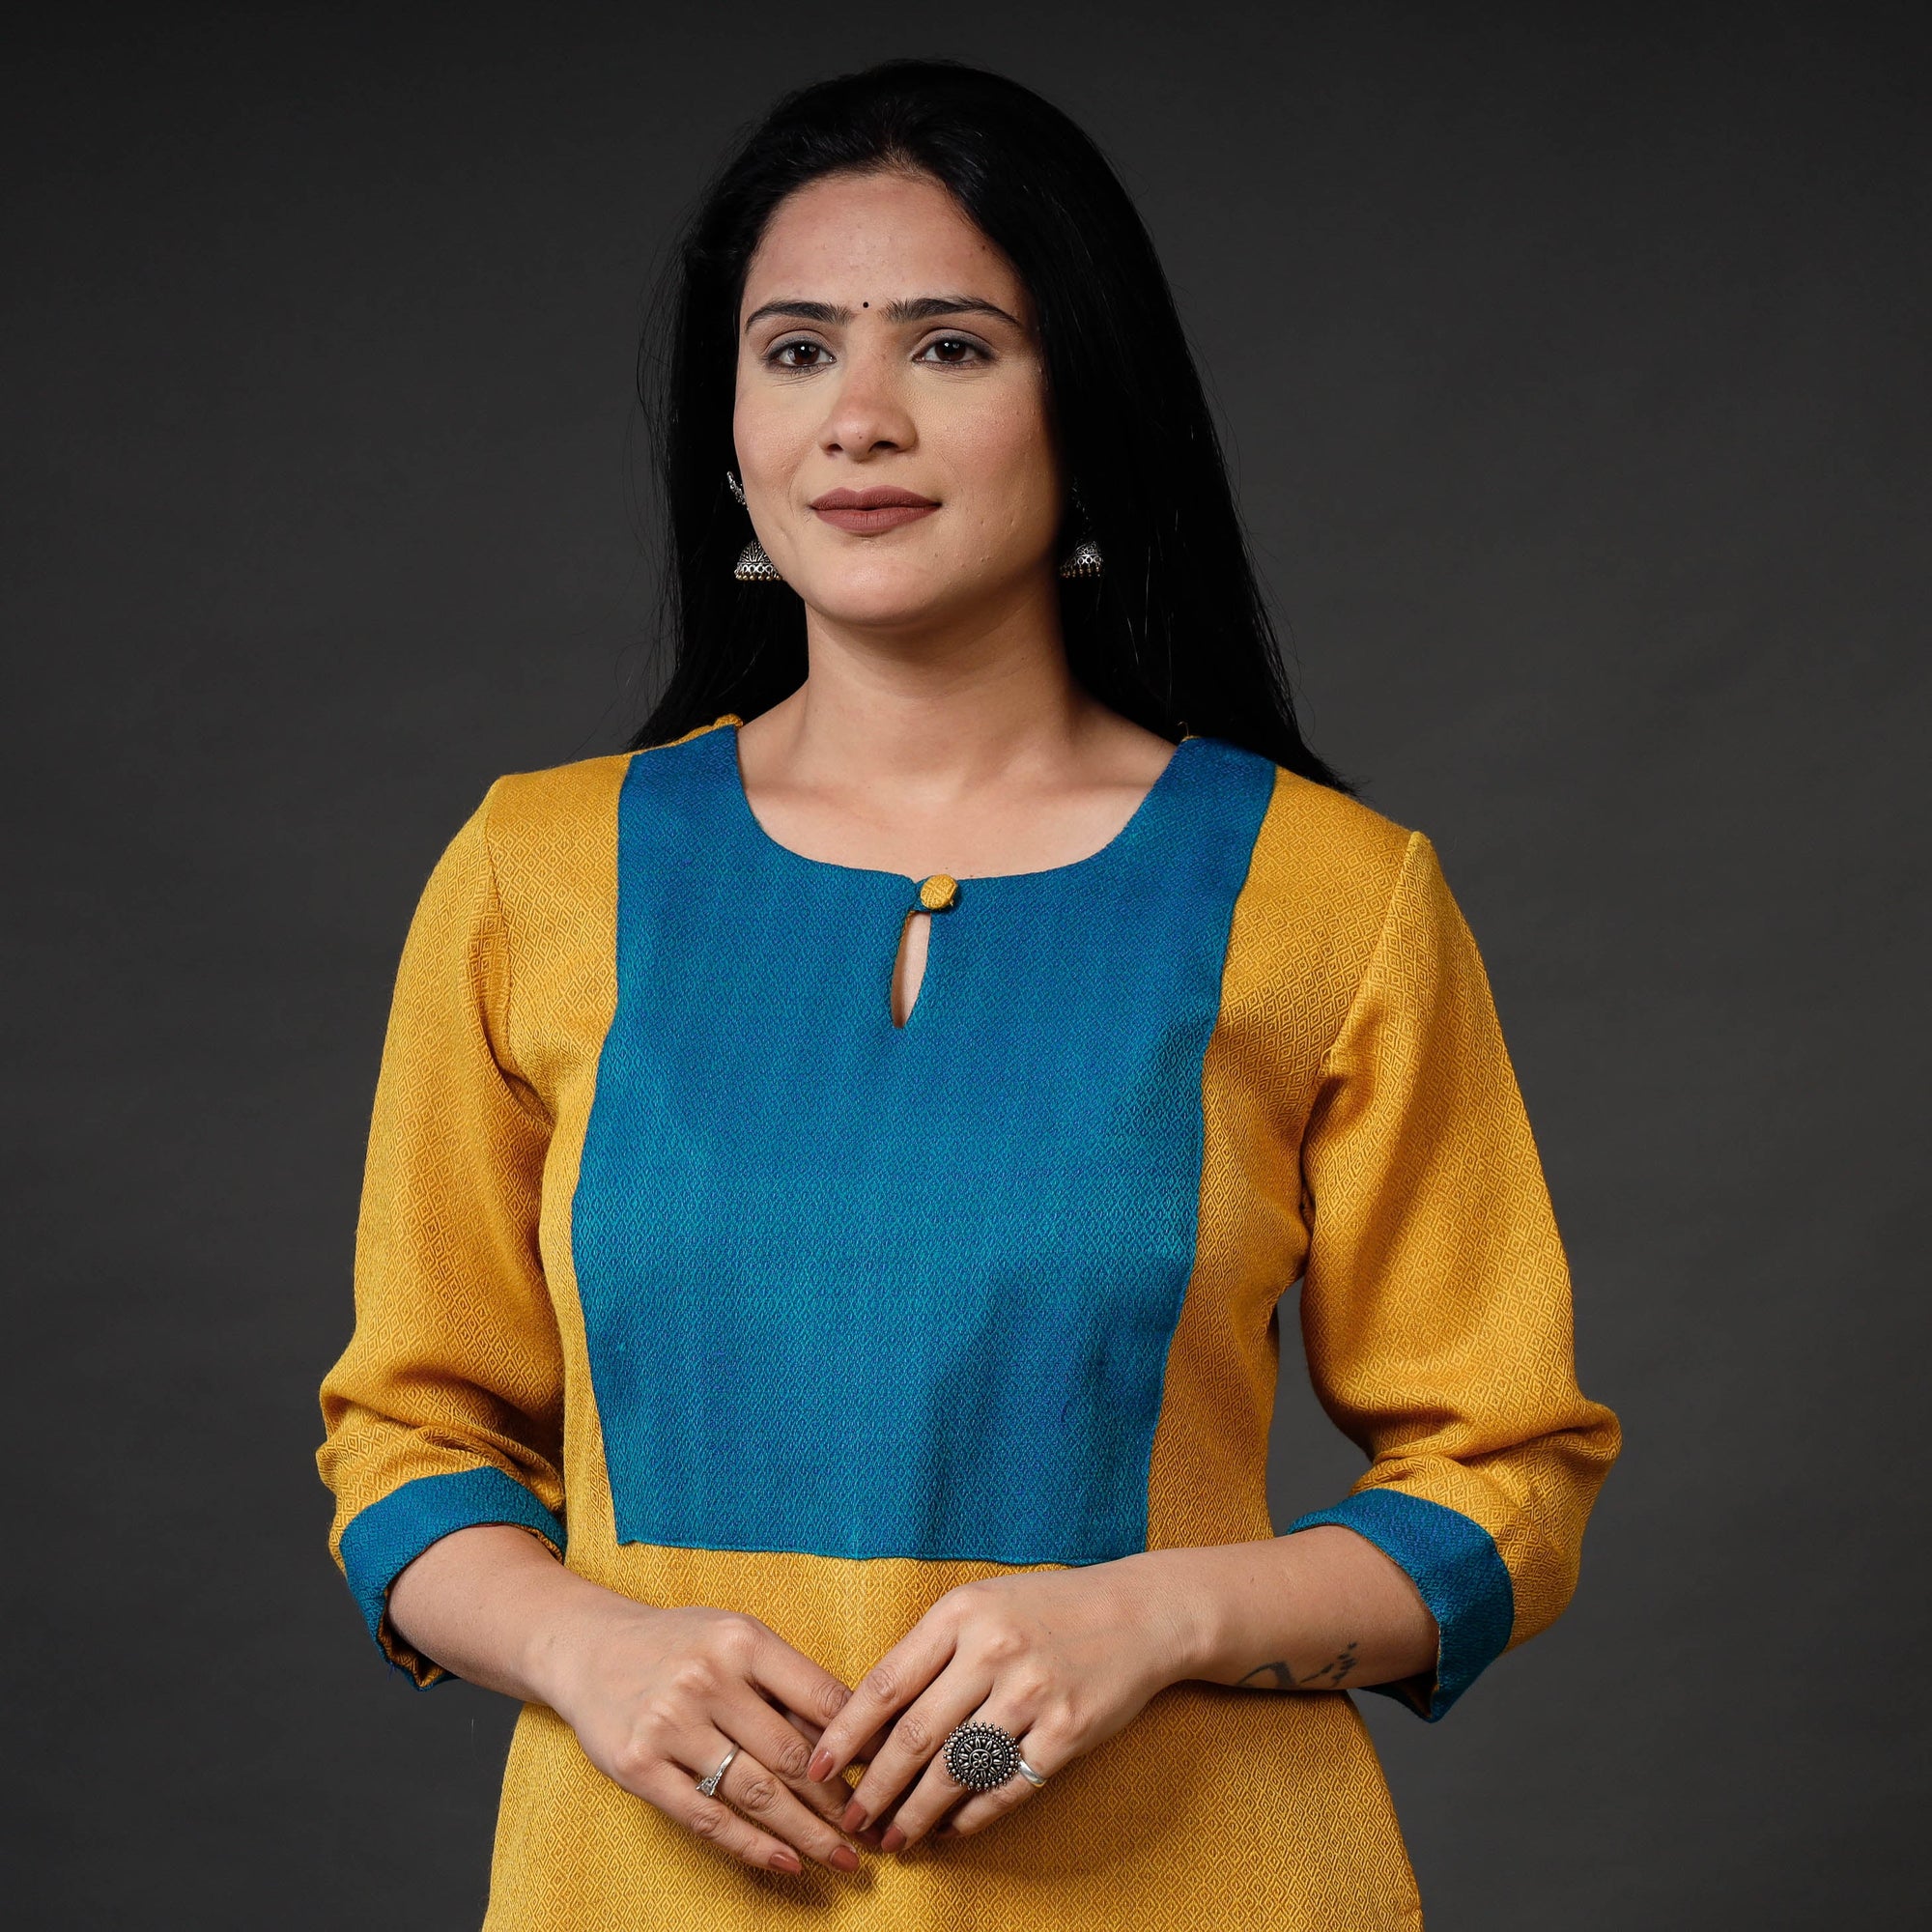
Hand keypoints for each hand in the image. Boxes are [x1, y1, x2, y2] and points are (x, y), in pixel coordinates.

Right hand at [537, 1594, 864, 1877]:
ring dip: (808, 1833)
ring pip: (756, 1794)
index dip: (861, 1742)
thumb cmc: (681, 1645)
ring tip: (843, 1856)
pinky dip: (754, 1847)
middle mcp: (707, 1679)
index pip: (820, 1698)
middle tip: (872, 1828)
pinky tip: (789, 1863)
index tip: (890, 1773)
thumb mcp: (736, 1638)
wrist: (589, 1648)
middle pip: (792, 1755)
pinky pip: (708, 1818)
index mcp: (742, 1640)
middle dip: (839, 1799)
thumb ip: (787, 1681)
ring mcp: (670, 1725)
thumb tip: (855, 1737)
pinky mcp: (639, 1767)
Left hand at [802, 1559, 1192, 1850]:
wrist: (1140, 1612)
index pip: (886, 1684)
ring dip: (917, 1813)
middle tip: (850, 1820)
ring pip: (956, 1770)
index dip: (846, 1734)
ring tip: (893, 1837)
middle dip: (875, 1788)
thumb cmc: (1048, 1609)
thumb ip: (931, 1651)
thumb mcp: (982, 1604)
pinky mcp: (1068, 1731)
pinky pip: (1007, 1787)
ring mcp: (1033, 1693)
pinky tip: (951, 1830)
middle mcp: (993, 1651)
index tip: (818, 1768)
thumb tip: (871, 1719)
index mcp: (961, 1613)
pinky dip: (973, 1816)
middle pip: (914, 1736)